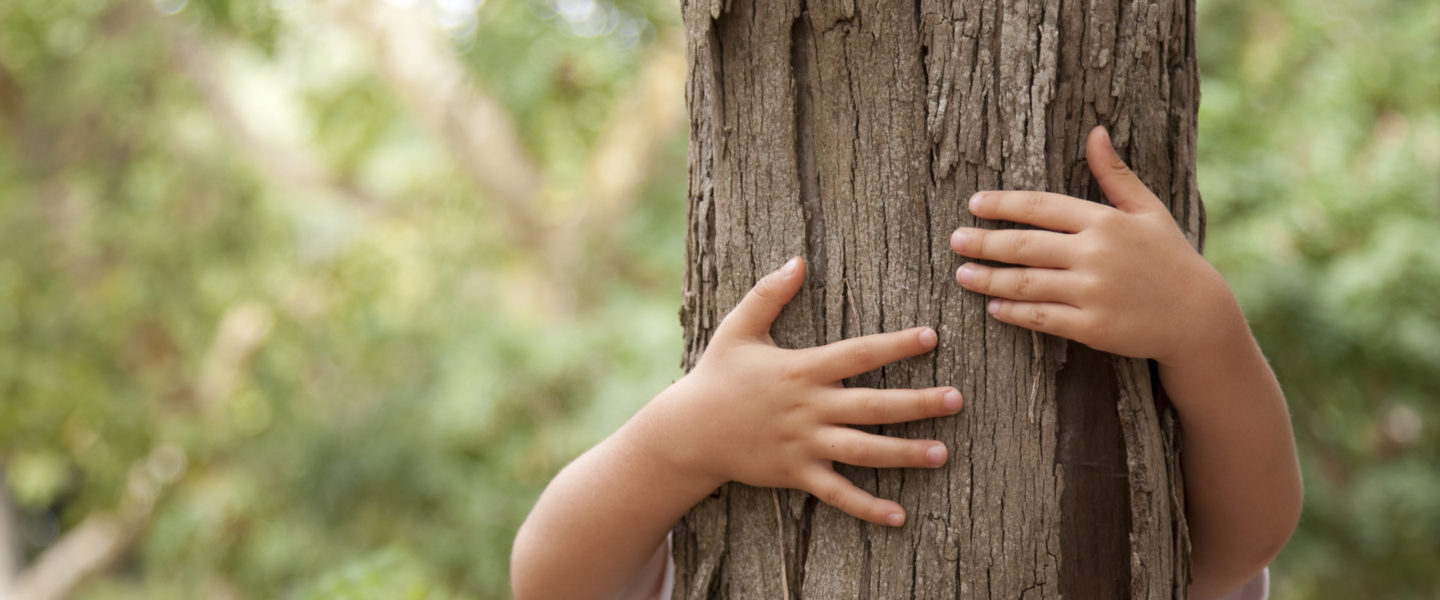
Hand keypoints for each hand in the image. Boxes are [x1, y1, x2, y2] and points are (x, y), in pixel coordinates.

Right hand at [648, 256, 962, 527]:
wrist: (687, 432)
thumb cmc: (716, 376)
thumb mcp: (738, 329)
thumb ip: (768, 294)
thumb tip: (797, 260)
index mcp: (801, 369)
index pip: (858, 354)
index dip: (895, 345)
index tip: (931, 337)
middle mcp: (808, 408)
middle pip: (873, 405)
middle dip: (918, 403)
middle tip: (956, 399)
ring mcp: (803, 444)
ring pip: (863, 450)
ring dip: (905, 454)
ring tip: (943, 453)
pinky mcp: (795, 474)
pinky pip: (837, 493)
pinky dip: (867, 507)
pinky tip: (899, 516)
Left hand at [949, 126, 1241, 366]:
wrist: (1198, 316)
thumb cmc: (1170, 258)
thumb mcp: (1148, 210)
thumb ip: (1114, 175)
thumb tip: (1096, 131)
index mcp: (1105, 221)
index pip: (1041, 207)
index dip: (1003, 204)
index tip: (975, 204)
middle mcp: (1095, 254)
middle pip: (1024, 245)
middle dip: (983, 242)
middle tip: (954, 240)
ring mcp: (1092, 292)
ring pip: (1025, 283)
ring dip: (988, 279)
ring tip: (962, 274)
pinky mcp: (1092, 327)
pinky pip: (1041, 317)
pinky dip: (1013, 312)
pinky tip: (993, 308)